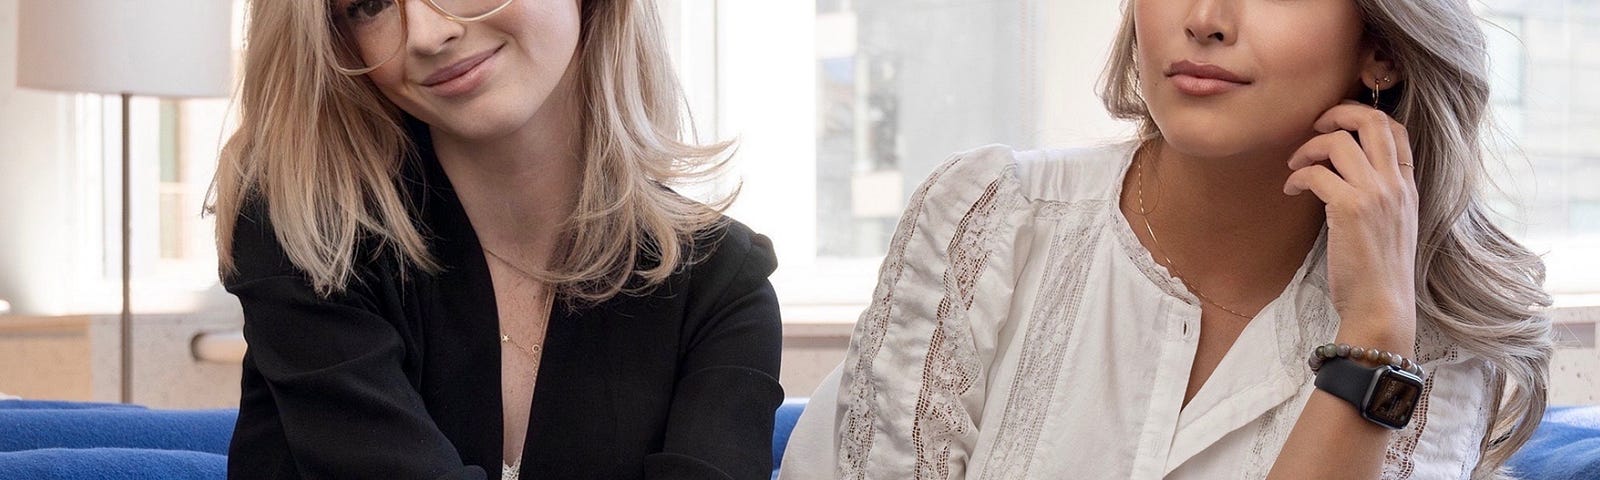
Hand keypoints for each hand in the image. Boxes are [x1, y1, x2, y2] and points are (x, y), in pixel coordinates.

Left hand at [1283, 101, 1418, 349]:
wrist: (1382, 308)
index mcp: (1409, 186)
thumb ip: (1380, 195)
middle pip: (1373, 120)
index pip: (1396, 129)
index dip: (1364, 115)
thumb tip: (1344, 171)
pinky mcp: (1350, 209)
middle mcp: (1396, 184)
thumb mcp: (1392, 225)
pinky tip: (1291, 190)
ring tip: (1295, 166)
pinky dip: (1297, 176)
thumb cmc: (1379, 272)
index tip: (1336, 126)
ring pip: (1339, 141)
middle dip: (1337, 113)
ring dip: (1308, 147)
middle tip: (1314, 127)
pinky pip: (1317, 173)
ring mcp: (1376, 194)